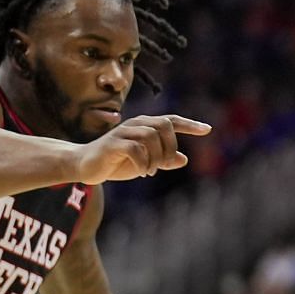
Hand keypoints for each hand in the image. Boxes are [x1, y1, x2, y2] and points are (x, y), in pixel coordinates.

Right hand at [74, 115, 212, 182]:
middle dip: (169, 147)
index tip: (208, 130)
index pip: (171, 121)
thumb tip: (183, 159)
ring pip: (151, 137)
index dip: (189, 124)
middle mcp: (135, 124)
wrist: (86, 166)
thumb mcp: (144, 163)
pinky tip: (141, 172)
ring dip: (156, 158)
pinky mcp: (113, 143)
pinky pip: (136, 149)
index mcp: (144, 126)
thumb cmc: (116, 163)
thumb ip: (162, 160)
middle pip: (164, 126)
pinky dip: (143, 163)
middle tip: (162, 166)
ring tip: (149, 172)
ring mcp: (123, 132)